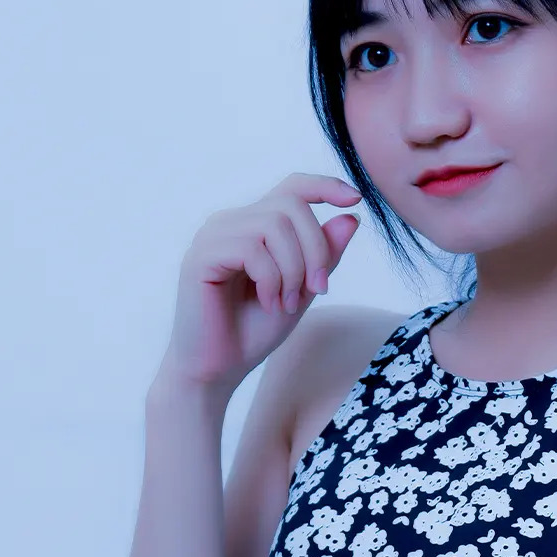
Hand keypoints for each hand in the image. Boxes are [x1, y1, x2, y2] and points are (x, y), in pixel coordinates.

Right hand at [161, 171, 362, 392]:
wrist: (217, 369)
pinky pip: (252, 249)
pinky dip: (271, 280)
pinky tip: (269, 305)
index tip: (355, 199)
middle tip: (319, 290)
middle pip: (291, 205)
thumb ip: (323, 256)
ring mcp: (214, 236)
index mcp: (254, 226)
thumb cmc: (254, 331)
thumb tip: (351, 217)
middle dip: (316, 248)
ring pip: (274, 225)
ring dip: (293, 269)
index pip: (292, 188)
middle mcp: (232, 222)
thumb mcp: (302, 291)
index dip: (325, 186)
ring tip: (287, 303)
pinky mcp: (201, 256)